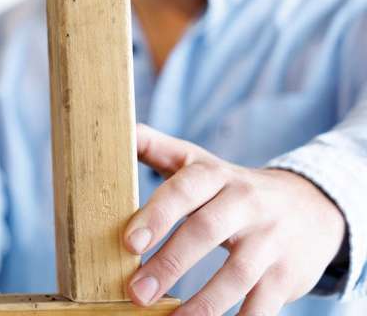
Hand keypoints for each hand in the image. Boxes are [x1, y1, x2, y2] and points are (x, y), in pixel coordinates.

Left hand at [125, 124, 345, 315]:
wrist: (311, 205)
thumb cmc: (232, 186)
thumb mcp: (198, 162)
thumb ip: (155, 147)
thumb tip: (116, 128)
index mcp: (215, 176)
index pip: (185, 189)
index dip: (157, 214)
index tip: (129, 243)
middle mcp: (246, 204)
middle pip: (206, 231)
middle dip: (170, 264)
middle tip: (136, 292)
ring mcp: (270, 241)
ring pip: (237, 273)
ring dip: (204, 303)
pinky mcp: (288, 275)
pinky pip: (265, 304)